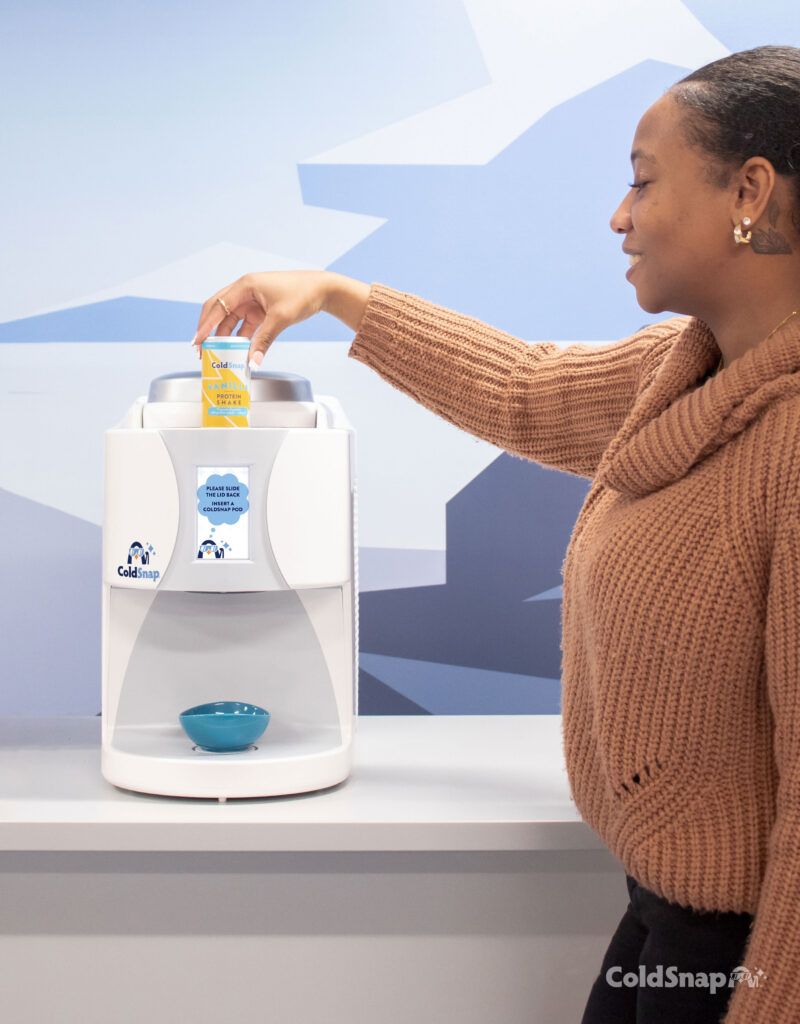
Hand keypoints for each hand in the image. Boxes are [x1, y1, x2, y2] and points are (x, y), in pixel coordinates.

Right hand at [191, 270, 330, 364]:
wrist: (322, 290)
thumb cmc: (302, 294)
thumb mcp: (280, 319)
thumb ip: (264, 341)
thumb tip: (252, 361)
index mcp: (245, 285)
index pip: (218, 306)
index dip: (205, 325)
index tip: (197, 342)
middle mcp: (245, 291)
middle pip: (218, 311)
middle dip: (208, 331)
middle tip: (201, 350)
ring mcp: (252, 301)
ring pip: (230, 320)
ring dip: (223, 337)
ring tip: (216, 355)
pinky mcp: (260, 311)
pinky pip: (244, 326)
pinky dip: (239, 338)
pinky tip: (236, 352)